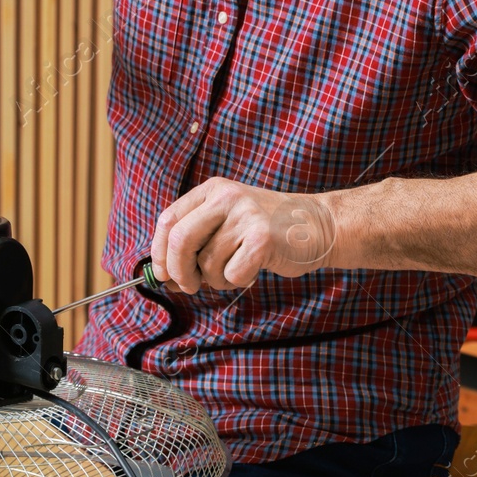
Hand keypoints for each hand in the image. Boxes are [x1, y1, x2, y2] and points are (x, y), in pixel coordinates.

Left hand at [151, 178, 338, 292]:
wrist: (318, 226)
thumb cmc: (265, 231)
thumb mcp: (227, 222)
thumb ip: (196, 242)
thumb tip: (162, 277)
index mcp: (212, 190)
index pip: (168, 220)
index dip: (158, 252)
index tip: (162, 274)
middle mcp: (226, 197)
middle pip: (180, 240)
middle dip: (179, 271)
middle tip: (189, 286)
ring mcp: (245, 216)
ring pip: (207, 263)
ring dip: (216, 279)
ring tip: (235, 269)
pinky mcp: (262, 239)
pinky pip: (231, 274)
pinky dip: (237, 281)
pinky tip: (253, 269)